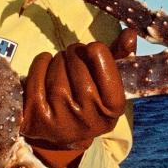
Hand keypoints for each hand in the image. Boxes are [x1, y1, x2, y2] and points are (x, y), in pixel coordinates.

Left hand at [22, 28, 136, 167]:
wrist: (62, 134)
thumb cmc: (88, 99)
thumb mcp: (107, 83)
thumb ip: (120, 57)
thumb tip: (130, 33)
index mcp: (113, 109)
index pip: (103, 63)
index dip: (95, 50)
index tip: (92, 50)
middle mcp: (89, 118)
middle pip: (77, 63)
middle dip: (73, 54)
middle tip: (73, 58)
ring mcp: (61, 120)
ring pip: (56, 68)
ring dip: (57, 59)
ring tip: (60, 67)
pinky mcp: (37, 119)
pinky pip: (37, 76)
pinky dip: (40, 63)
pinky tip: (45, 65)